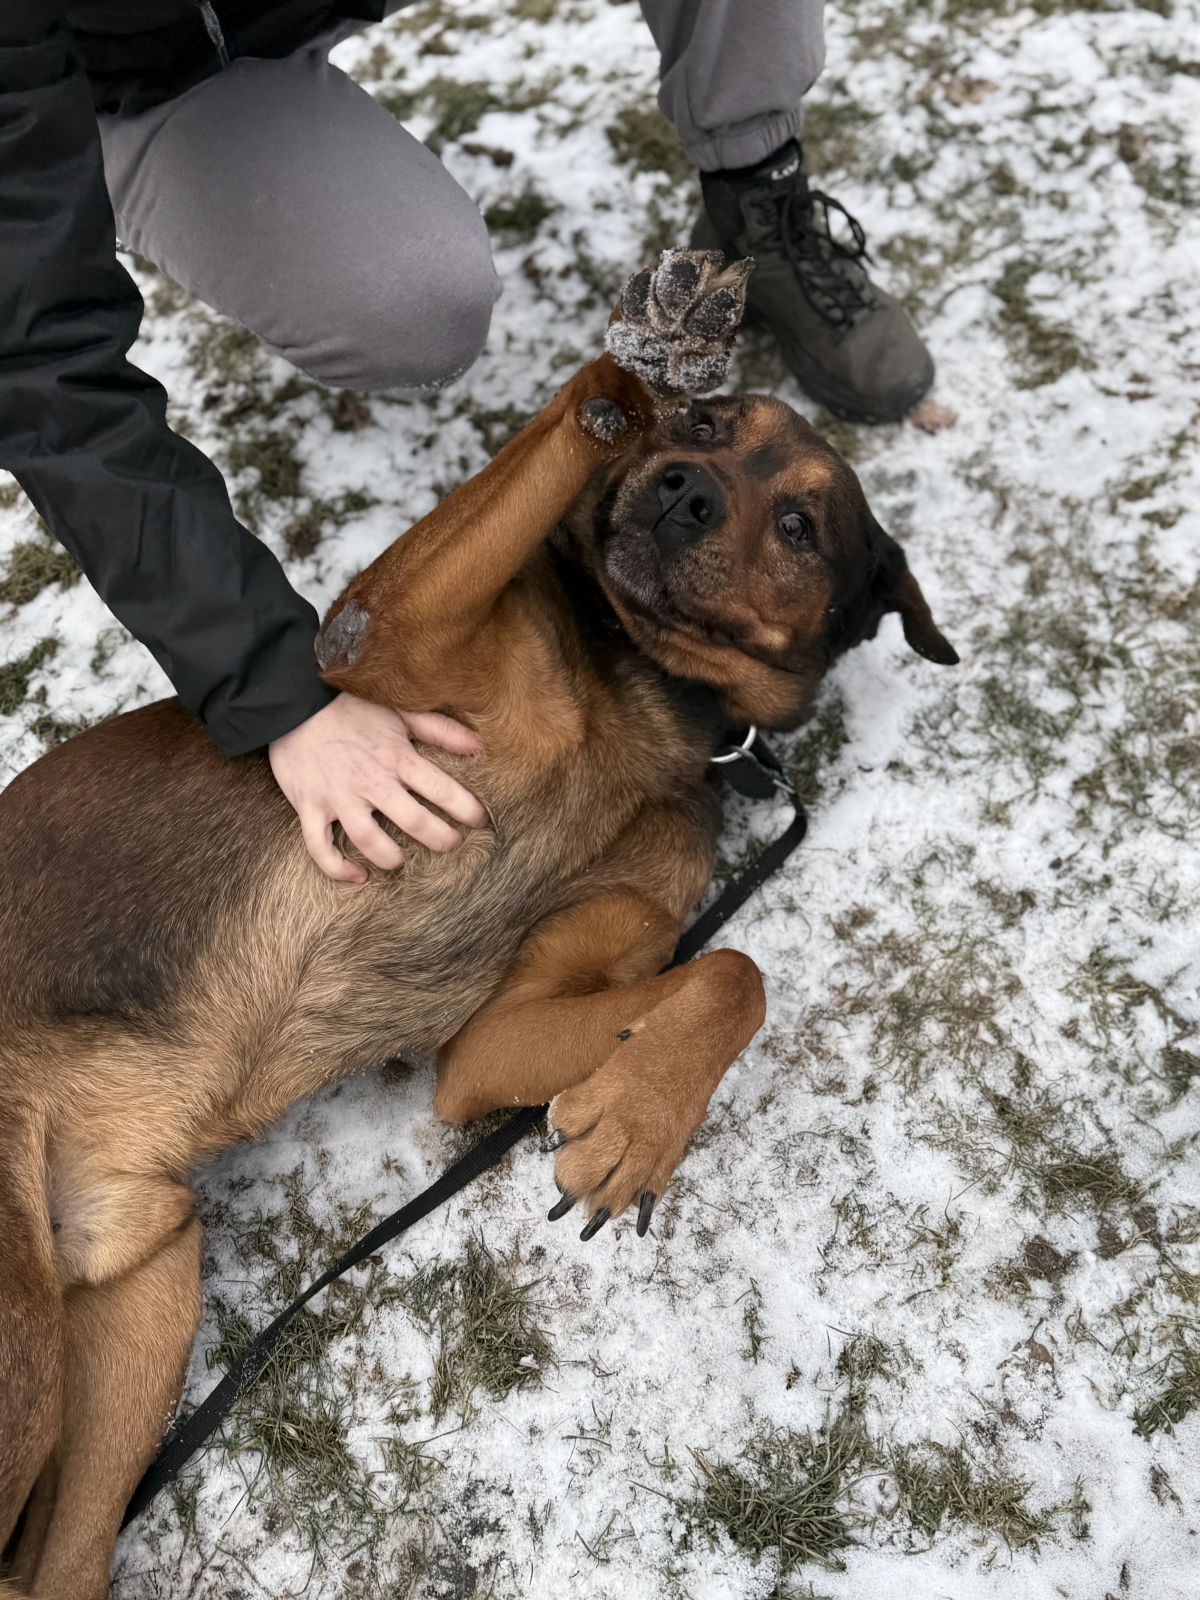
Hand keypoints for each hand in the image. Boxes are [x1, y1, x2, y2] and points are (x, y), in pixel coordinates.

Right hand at [269, 692, 486, 882]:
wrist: (293, 704)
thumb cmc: (350, 708)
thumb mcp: (398, 711)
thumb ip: (438, 729)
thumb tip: (478, 745)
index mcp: (395, 757)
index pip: (441, 789)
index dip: (466, 809)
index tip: (479, 820)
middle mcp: (370, 781)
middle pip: (413, 822)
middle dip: (440, 839)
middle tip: (451, 844)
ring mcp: (338, 797)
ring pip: (369, 840)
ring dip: (391, 857)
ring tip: (404, 861)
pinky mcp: (309, 807)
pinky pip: (320, 847)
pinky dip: (338, 868)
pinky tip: (359, 876)